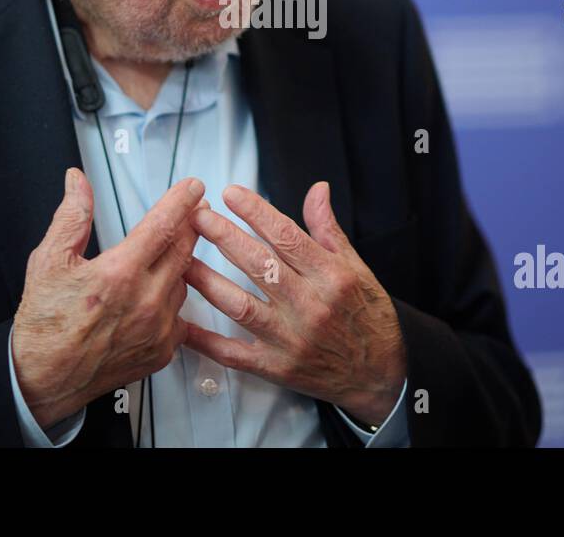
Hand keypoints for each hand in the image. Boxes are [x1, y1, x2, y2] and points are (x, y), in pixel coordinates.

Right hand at [12, 167, 204, 426]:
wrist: (42, 379)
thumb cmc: (44, 327)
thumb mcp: (48, 261)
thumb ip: (71, 216)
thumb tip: (78, 183)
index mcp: (119, 273)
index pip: (163, 225)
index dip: (182, 201)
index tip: (193, 188)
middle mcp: (145, 301)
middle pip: (183, 250)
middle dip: (190, 226)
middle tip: (192, 212)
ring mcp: (157, 328)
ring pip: (183, 281)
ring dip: (179, 263)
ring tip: (165, 255)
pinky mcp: (162, 350)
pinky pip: (181, 315)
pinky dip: (173, 299)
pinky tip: (157, 294)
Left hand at [182, 181, 406, 426]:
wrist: (380, 375)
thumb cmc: (366, 316)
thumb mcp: (356, 267)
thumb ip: (328, 229)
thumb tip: (317, 189)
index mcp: (331, 276)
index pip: (287, 236)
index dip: (256, 212)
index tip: (231, 193)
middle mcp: (310, 306)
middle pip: (259, 265)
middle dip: (224, 236)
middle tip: (198, 216)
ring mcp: (291, 339)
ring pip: (241, 306)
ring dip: (208, 281)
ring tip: (183, 259)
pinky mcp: (278, 368)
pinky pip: (234, 354)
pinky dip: (206, 341)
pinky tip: (183, 323)